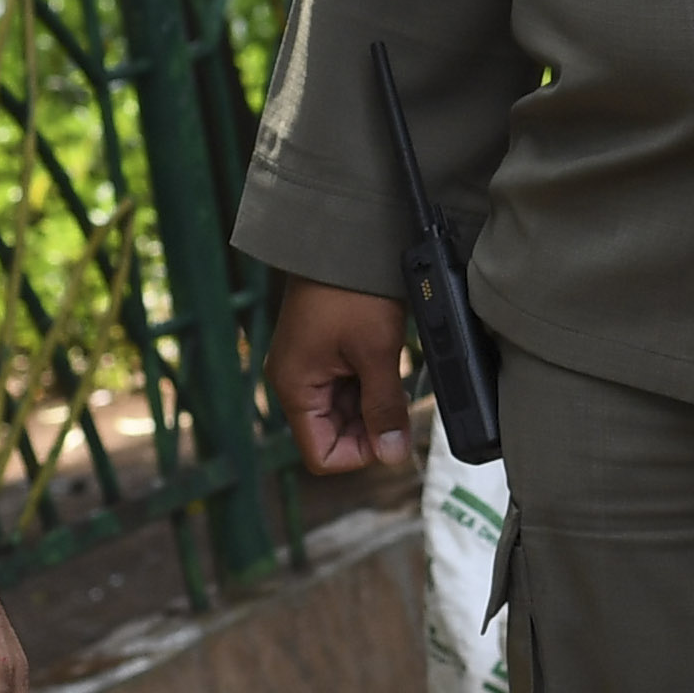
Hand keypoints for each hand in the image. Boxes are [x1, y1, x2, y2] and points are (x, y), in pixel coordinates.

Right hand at [273, 277, 416, 472]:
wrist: (342, 237)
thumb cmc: (352, 290)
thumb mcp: (376, 353)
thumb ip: (384, 408)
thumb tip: (393, 455)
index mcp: (296, 388)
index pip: (322, 455)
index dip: (361, 453)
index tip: (391, 432)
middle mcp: (295, 382)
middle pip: (333, 434)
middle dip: (370, 426)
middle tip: (399, 398)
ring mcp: (308, 366)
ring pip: (343, 410)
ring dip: (372, 403)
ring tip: (391, 371)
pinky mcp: (322, 351)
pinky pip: (345, 385)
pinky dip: (368, 384)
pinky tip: (386, 362)